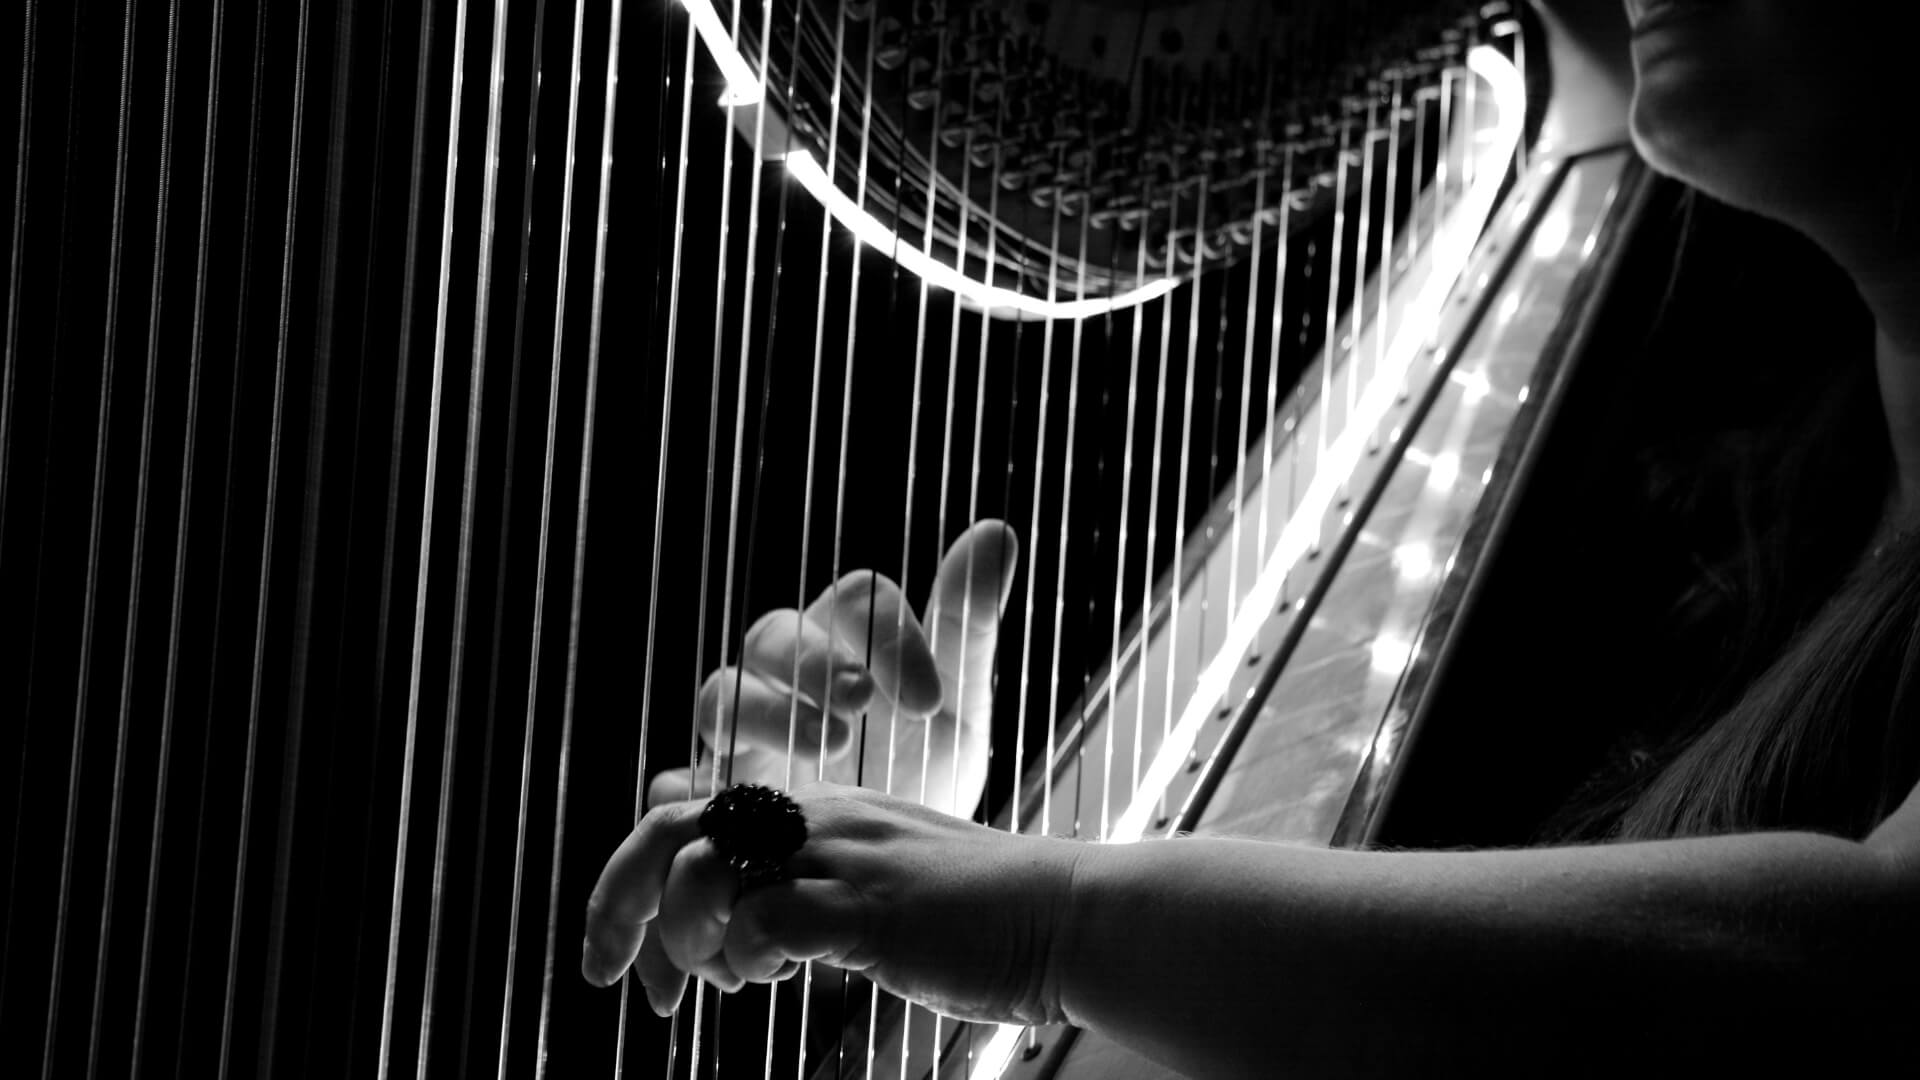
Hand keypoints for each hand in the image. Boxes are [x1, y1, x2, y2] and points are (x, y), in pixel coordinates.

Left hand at [580, 781, 1082, 1025]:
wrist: (1067, 917)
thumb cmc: (979, 918)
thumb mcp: (875, 893)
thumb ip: (810, 895)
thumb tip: (747, 937)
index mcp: (814, 810)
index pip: (689, 814)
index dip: (640, 882)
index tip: (634, 958)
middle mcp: (817, 817)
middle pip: (670, 825)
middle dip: (618, 898)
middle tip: (606, 969)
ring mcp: (843, 856)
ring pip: (705, 868)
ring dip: (687, 936)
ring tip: (721, 978)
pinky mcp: (871, 905)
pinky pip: (766, 920)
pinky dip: (749, 958)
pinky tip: (777, 979)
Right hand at [647, 520, 1018, 819]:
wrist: (894, 862)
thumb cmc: (920, 763)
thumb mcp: (958, 705)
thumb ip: (968, 624)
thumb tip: (997, 531)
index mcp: (845, 635)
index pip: (858, 602)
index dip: (889, 638)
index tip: (929, 699)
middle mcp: (784, 670)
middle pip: (776, 635)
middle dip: (816, 664)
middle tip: (859, 702)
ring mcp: (741, 727)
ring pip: (724, 693)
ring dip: (769, 714)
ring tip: (824, 748)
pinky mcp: (714, 788)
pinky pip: (680, 780)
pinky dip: (687, 790)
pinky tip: (711, 801)